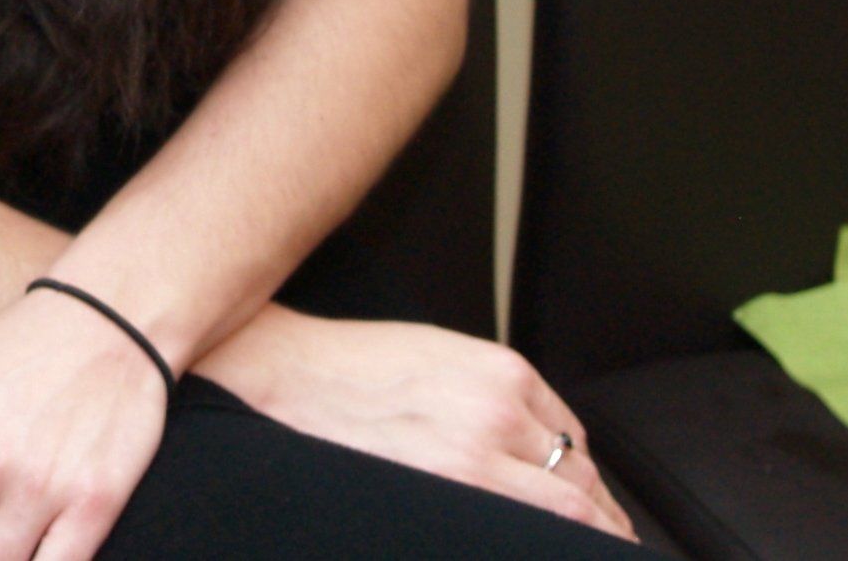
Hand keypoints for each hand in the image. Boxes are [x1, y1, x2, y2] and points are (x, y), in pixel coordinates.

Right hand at [200, 306, 633, 540]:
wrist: (287, 377)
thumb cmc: (350, 367)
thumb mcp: (438, 354)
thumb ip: (494, 391)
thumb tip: (539, 440)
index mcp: (501, 372)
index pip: (572, 438)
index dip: (586, 479)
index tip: (592, 502)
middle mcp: (499, 412)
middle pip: (579, 478)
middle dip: (598, 515)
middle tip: (609, 541)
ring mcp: (477, 459)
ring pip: (568, 508)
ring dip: (587, 533)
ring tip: (596, 549)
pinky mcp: (452, 488)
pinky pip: (519, 527)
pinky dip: (543, 538)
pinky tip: (548, 544)